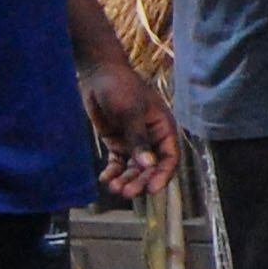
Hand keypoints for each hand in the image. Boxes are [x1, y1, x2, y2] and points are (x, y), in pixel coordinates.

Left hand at [80, 59, 177, 199]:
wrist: (98, 76)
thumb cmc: (121, 88)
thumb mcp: (131, 112)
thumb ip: (139, 139)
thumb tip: (149, 165)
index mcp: (162, 128)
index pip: (169, 157)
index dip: (163, 174)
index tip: (153, 190)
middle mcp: (151, 138)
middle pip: (150, 167)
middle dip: (140, 181)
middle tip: (126, 192)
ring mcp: (133, 141)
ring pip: (134, 167)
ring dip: (125, 179)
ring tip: (113, 187)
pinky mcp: (117, 142)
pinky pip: (118, 162)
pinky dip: (113, 171)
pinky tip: (105, 179)